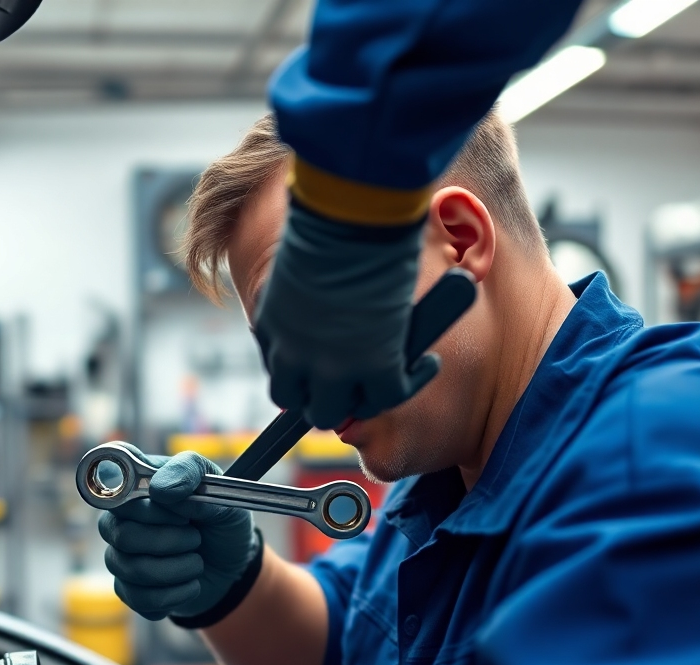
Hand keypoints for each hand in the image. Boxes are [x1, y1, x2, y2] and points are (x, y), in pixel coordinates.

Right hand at [98, 448, 258, 621]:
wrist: (235, 562)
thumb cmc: (220, 518)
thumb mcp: (219, 488)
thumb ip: (191, 475)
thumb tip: (160, 490)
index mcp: (136, 489)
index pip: (119, 497)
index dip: (152, 512)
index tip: (183, 516)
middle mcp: (120, 521)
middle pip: (123, 536)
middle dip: (170, 542)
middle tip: (196, 539)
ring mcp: (121, 556)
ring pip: (131, 570)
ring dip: (176, 570)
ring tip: (197, 563)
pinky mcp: (129, 589)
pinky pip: (138, 598)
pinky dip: (174, 595)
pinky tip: (190, 586)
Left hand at [253, 201, 425, 429]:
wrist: (352, 216)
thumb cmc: (331, 225)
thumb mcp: (299, 272)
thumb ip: (304, 304)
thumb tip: (329, 311)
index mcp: (272, 329)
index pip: (282, 383)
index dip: (307, 385)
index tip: (327, 376)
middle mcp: (295, 356)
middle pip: (307, 408)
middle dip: (333, 402)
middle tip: (361, 385)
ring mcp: (333, 365)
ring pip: (340, 414)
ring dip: (367, 400)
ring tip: (391, 378)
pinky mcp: (375, 363)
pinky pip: (391, 396)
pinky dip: (412, 383)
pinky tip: (426, 363)